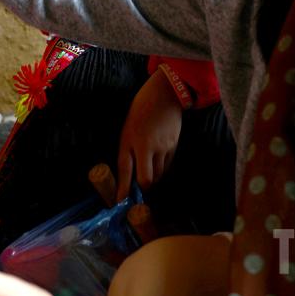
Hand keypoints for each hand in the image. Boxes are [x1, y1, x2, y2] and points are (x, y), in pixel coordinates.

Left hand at [116, 71, 183, 200]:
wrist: (164, 94)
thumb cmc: (140, 111)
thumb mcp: (127, 129)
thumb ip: (127, 151)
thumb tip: (128, 175)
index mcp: (129, 139)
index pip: (125, 170)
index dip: (123, 188)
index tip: (120, 201)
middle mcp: (145, 146)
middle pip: (146, 178)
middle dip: (143, 187)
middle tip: (139, 188)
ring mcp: (162, 146)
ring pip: (158, 174)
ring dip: (153, 177)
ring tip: (148, 172)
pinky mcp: (174, 145)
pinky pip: (167, 165)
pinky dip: (162, 168)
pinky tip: (158, 161)